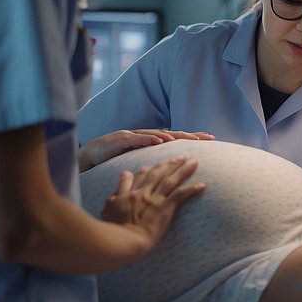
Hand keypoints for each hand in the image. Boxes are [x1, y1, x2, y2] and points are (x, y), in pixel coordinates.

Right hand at [78, 129, 214, 171]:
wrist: (91, 155)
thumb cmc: (114, 159)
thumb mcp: (138, 162)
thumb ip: (153, 162)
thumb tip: (170, 167)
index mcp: (151, 142)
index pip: (176, 140)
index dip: (192, 139)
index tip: (210, 140)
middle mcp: (145, 136)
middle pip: (172, 134)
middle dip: (191, 135)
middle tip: (208, 137)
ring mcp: (134, 136)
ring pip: (157, 135)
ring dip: (174, 136)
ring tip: (189, 138)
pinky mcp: (122, 139)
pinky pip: (137, 139)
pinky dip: (149, 139)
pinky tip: (160, 140)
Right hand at [101, 156, 205, 247]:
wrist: (124, 240)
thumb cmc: (114, 228)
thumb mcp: (110, 205)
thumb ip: (119, 188)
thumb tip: (124, 173)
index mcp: (131, 193)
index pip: (142, 176)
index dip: (151, 169)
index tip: (158, 164)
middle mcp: (144, 193)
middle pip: (159, 174)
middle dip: (171, 164)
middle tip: (182, 157)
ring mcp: (155, 200)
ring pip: (172, 180)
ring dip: (184, 170)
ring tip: (194, 162)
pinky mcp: (164, 209)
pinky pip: (181, 195)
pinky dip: (192, 189)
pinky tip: (202, 184)